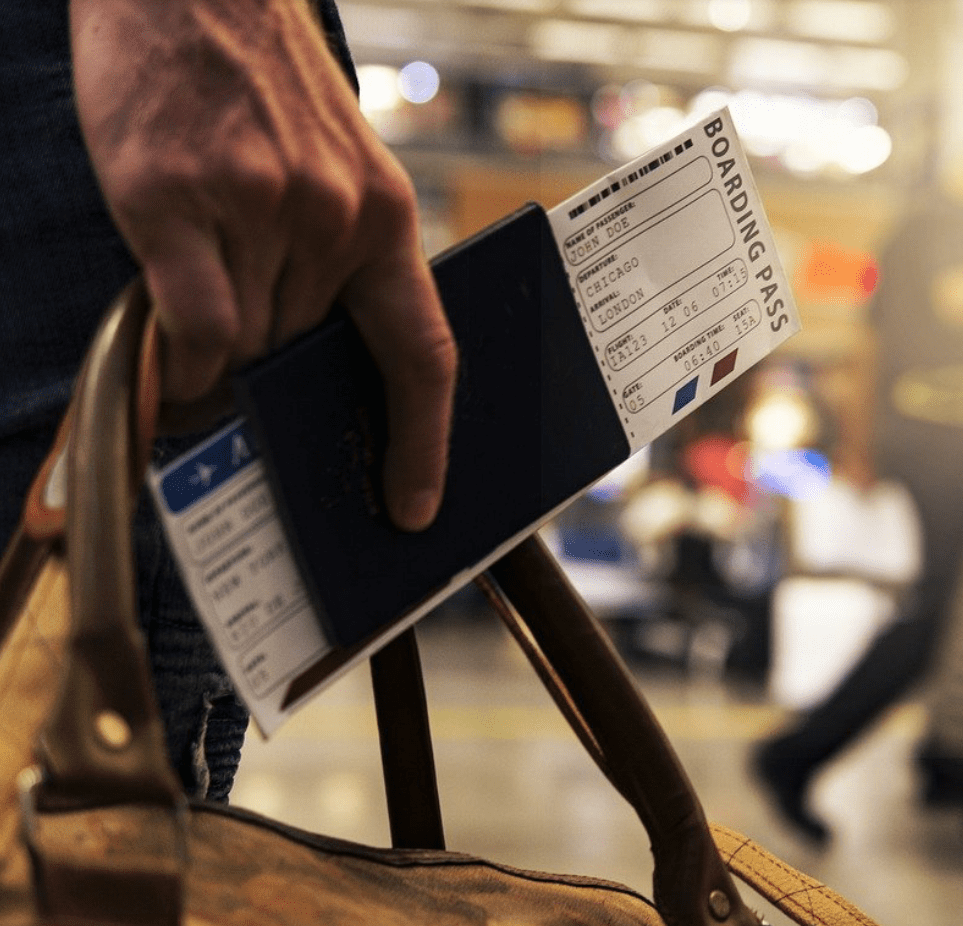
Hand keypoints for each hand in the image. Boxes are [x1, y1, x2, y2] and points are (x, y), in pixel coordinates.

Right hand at [70, 0, 455, 530]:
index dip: (423, 441)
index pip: (423, 353)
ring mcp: (256, 209)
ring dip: (220, 363)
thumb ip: (337, 262)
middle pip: (306, 358)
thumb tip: (310, 367)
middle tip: (246, 381)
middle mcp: (332, 219)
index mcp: (385, 217)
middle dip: (275, 380)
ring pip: (245, 349)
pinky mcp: (175, 200)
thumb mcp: (337, 170)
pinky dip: (180, 360)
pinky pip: (192, 326)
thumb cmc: (263, 87)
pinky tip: (172, 355)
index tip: (414, 504)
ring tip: (197, 325)